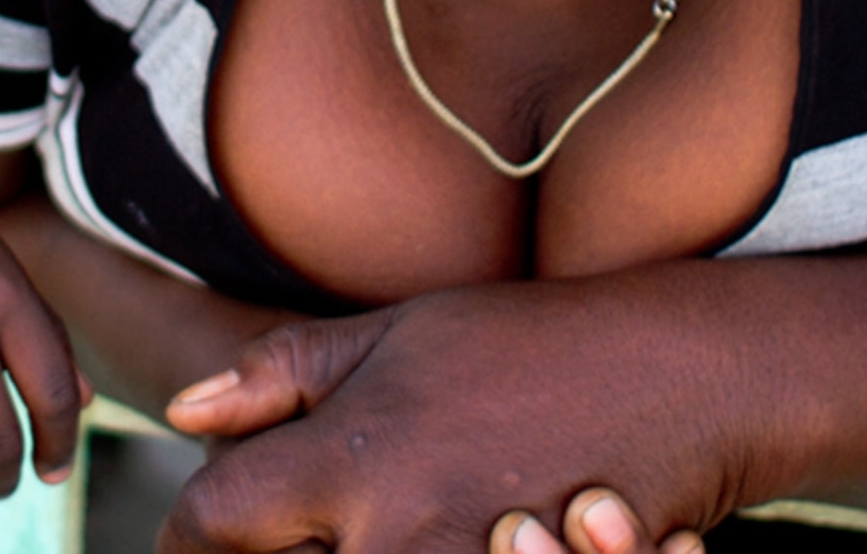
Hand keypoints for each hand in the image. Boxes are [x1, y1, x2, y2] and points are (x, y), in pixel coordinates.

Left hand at [158, 273, 771, 551]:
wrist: (683, 373)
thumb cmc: (532, 344)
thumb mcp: (400, 334)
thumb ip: (285, 375)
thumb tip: (183, 412)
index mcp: (349, 452)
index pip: (212, 519)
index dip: (182, 540)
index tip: (195, 542)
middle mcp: (394, 527)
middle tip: (302, 530)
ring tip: (392, 521)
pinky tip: (466, 535)